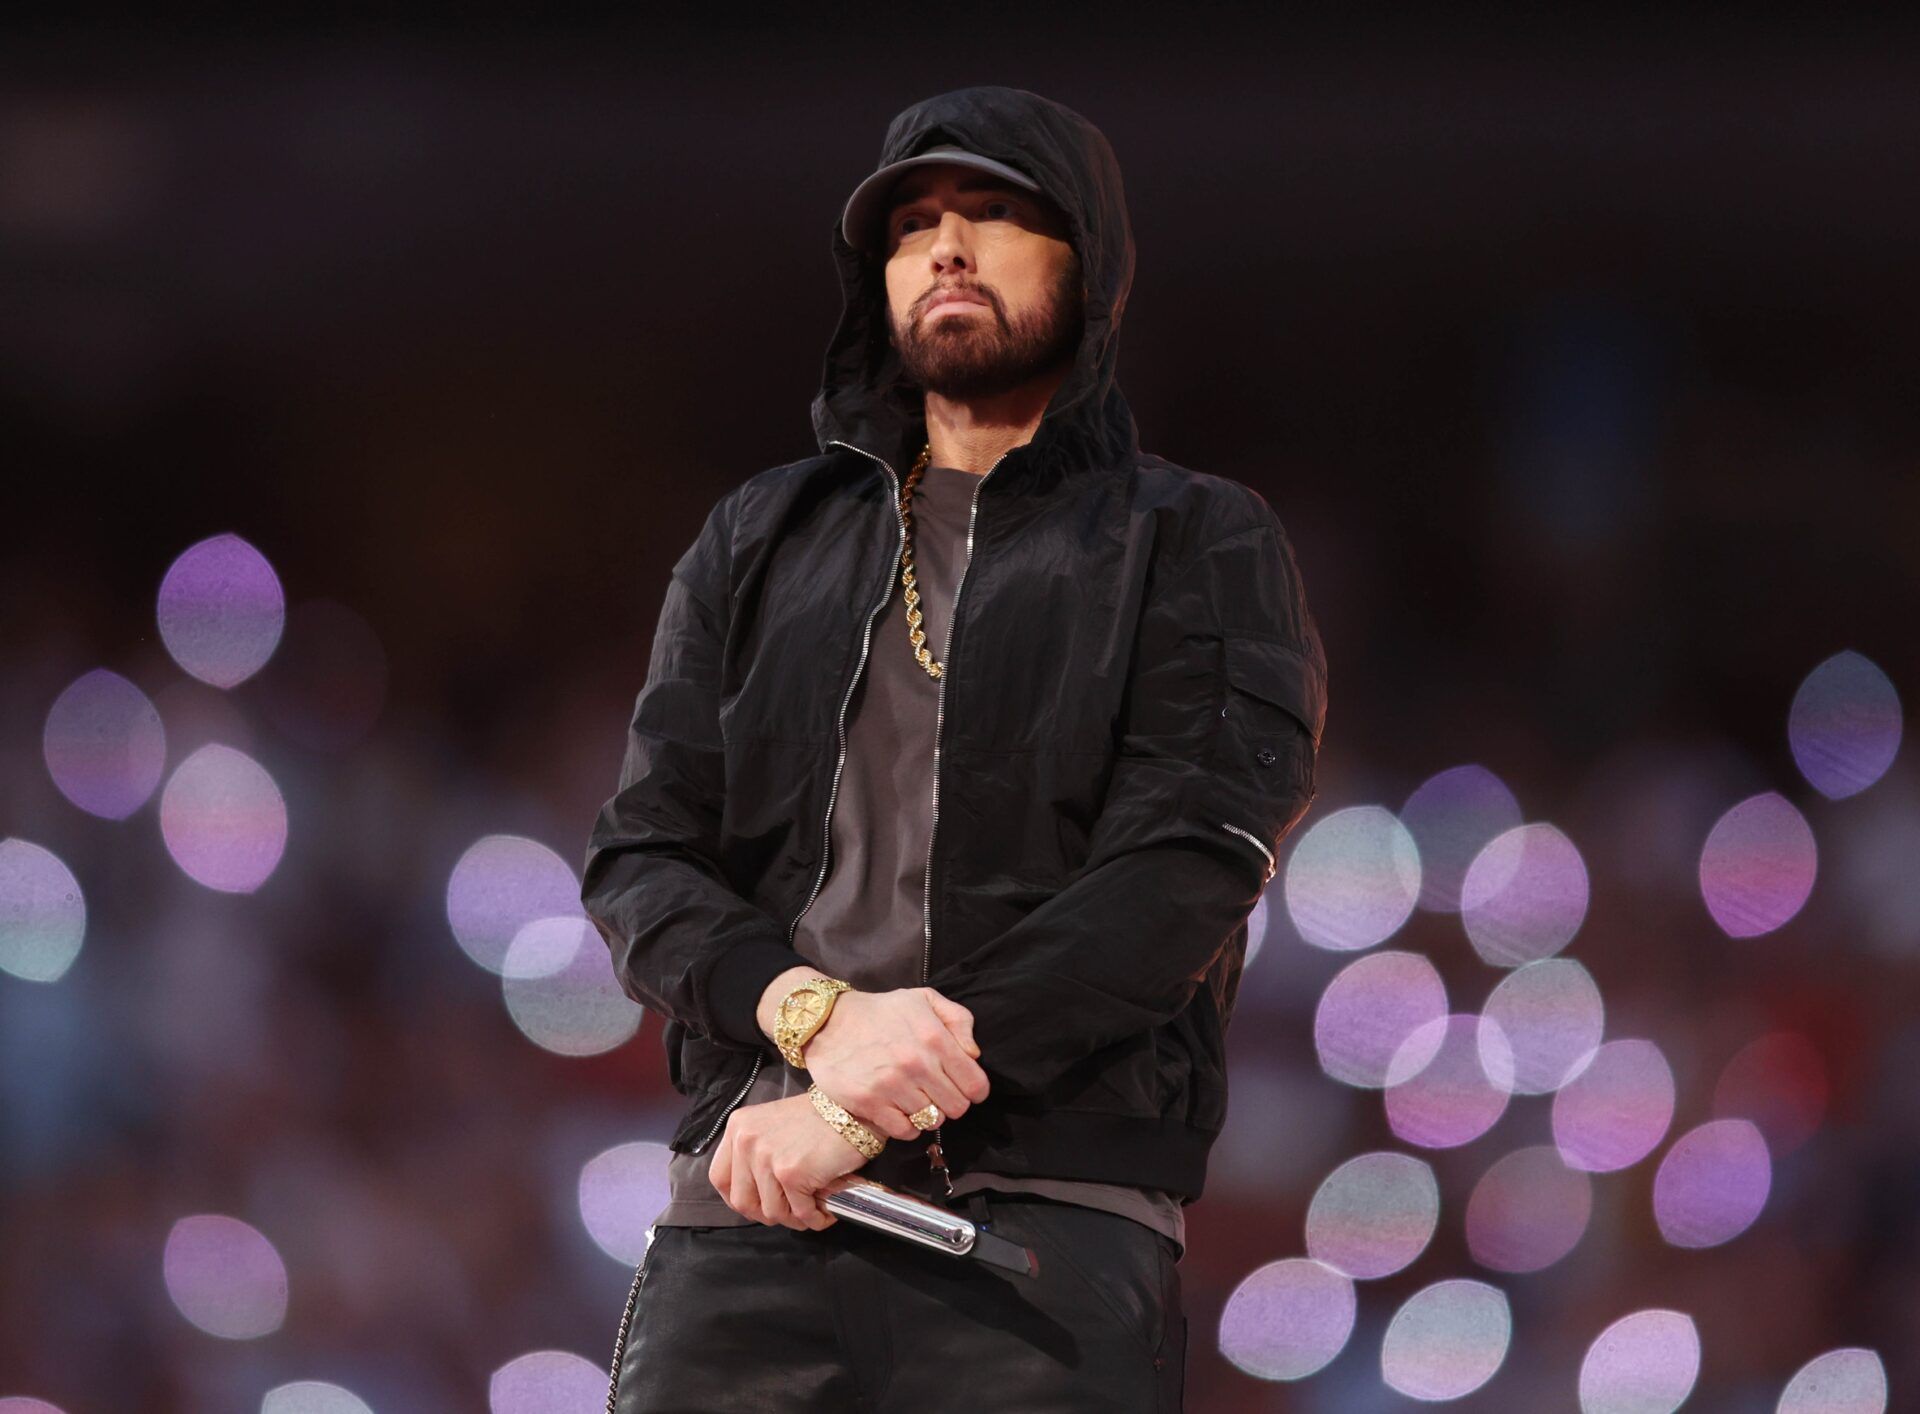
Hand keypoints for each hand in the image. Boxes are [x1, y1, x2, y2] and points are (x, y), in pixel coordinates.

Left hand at [708, 1093, 865, 1229]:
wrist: (854, 1107)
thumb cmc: (820, 1118)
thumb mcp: (772, 1126)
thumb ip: (755, 1153)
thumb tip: (754, 1195)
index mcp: (738, 1127)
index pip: (719, 1178)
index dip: (738, 1198)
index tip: (758, 1204)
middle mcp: (746, 1140)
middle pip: (742, 1201)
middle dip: (767, 1213)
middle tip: (791, 1211)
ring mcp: (767, 1157)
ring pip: (772, 1212)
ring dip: (795, 1217)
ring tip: (814, 1208)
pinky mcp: (791, 1173)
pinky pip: (800, 1213)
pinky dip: (815, 1218)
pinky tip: (826, 1211)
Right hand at [801, 987, 990, 1140]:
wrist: (829, 1021)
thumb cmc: (881, 1011)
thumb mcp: (924, 999)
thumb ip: (958, 1020)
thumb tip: (973, 1055)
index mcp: (935, 1038)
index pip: (976, 1086)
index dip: (974, 1089)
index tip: (963, 1087)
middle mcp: (917, 1064)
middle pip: (957, 1108)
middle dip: (951, 1101)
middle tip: (935, 1092)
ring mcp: (892, 1086)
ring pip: (931, 1121)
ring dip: (927, 1113)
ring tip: (915, 1098)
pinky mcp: (869, 1103)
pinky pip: (905, 1131)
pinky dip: (907, 1125)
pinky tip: (899, 1109)